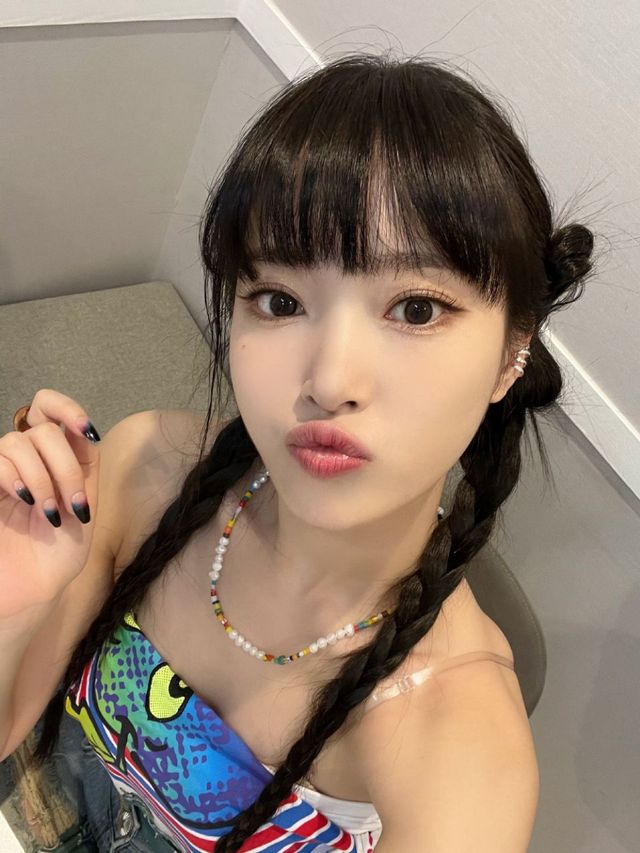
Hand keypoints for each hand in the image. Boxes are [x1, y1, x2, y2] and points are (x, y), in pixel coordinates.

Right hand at [0, 389, 101, 618]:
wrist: (31, 587)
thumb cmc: (59, 552)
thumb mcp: (84, 504)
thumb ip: (83, 466)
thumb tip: (83, 431)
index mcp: (58, 456)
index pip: (51, 407)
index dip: (67, 409)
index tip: (86, 431)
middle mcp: (29, 457)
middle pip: (44, 430)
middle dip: (64, 466)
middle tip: (72, 503)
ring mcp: (4, 470)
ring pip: (18, 441)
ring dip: (43, 478)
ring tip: (49, 513)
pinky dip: (17, 479)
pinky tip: (26, 502)